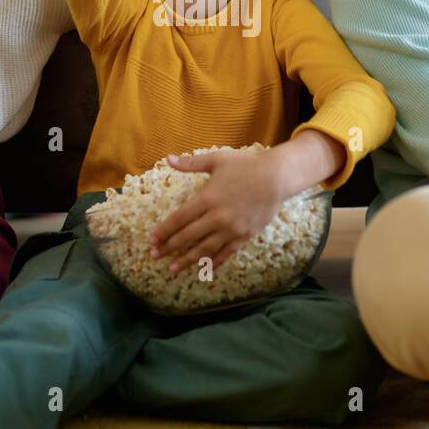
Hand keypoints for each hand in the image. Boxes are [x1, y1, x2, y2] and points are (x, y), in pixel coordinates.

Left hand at [148, 149, 287, 274]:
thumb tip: (169, 158)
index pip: (179, 219)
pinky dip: (214, 262)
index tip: (152, 240)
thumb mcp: (217, 160)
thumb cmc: (246, 165)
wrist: (276, 177)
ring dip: (187, 260)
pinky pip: (226, 253)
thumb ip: (191, 163)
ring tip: (173, 269)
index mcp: (207, 198)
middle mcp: (217, 216)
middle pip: (188, 236)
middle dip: (170, 248)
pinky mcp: (244, 236)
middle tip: (155, 256)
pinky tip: (204, 268)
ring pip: (205, 249)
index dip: (164, 231)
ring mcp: (231, 229)